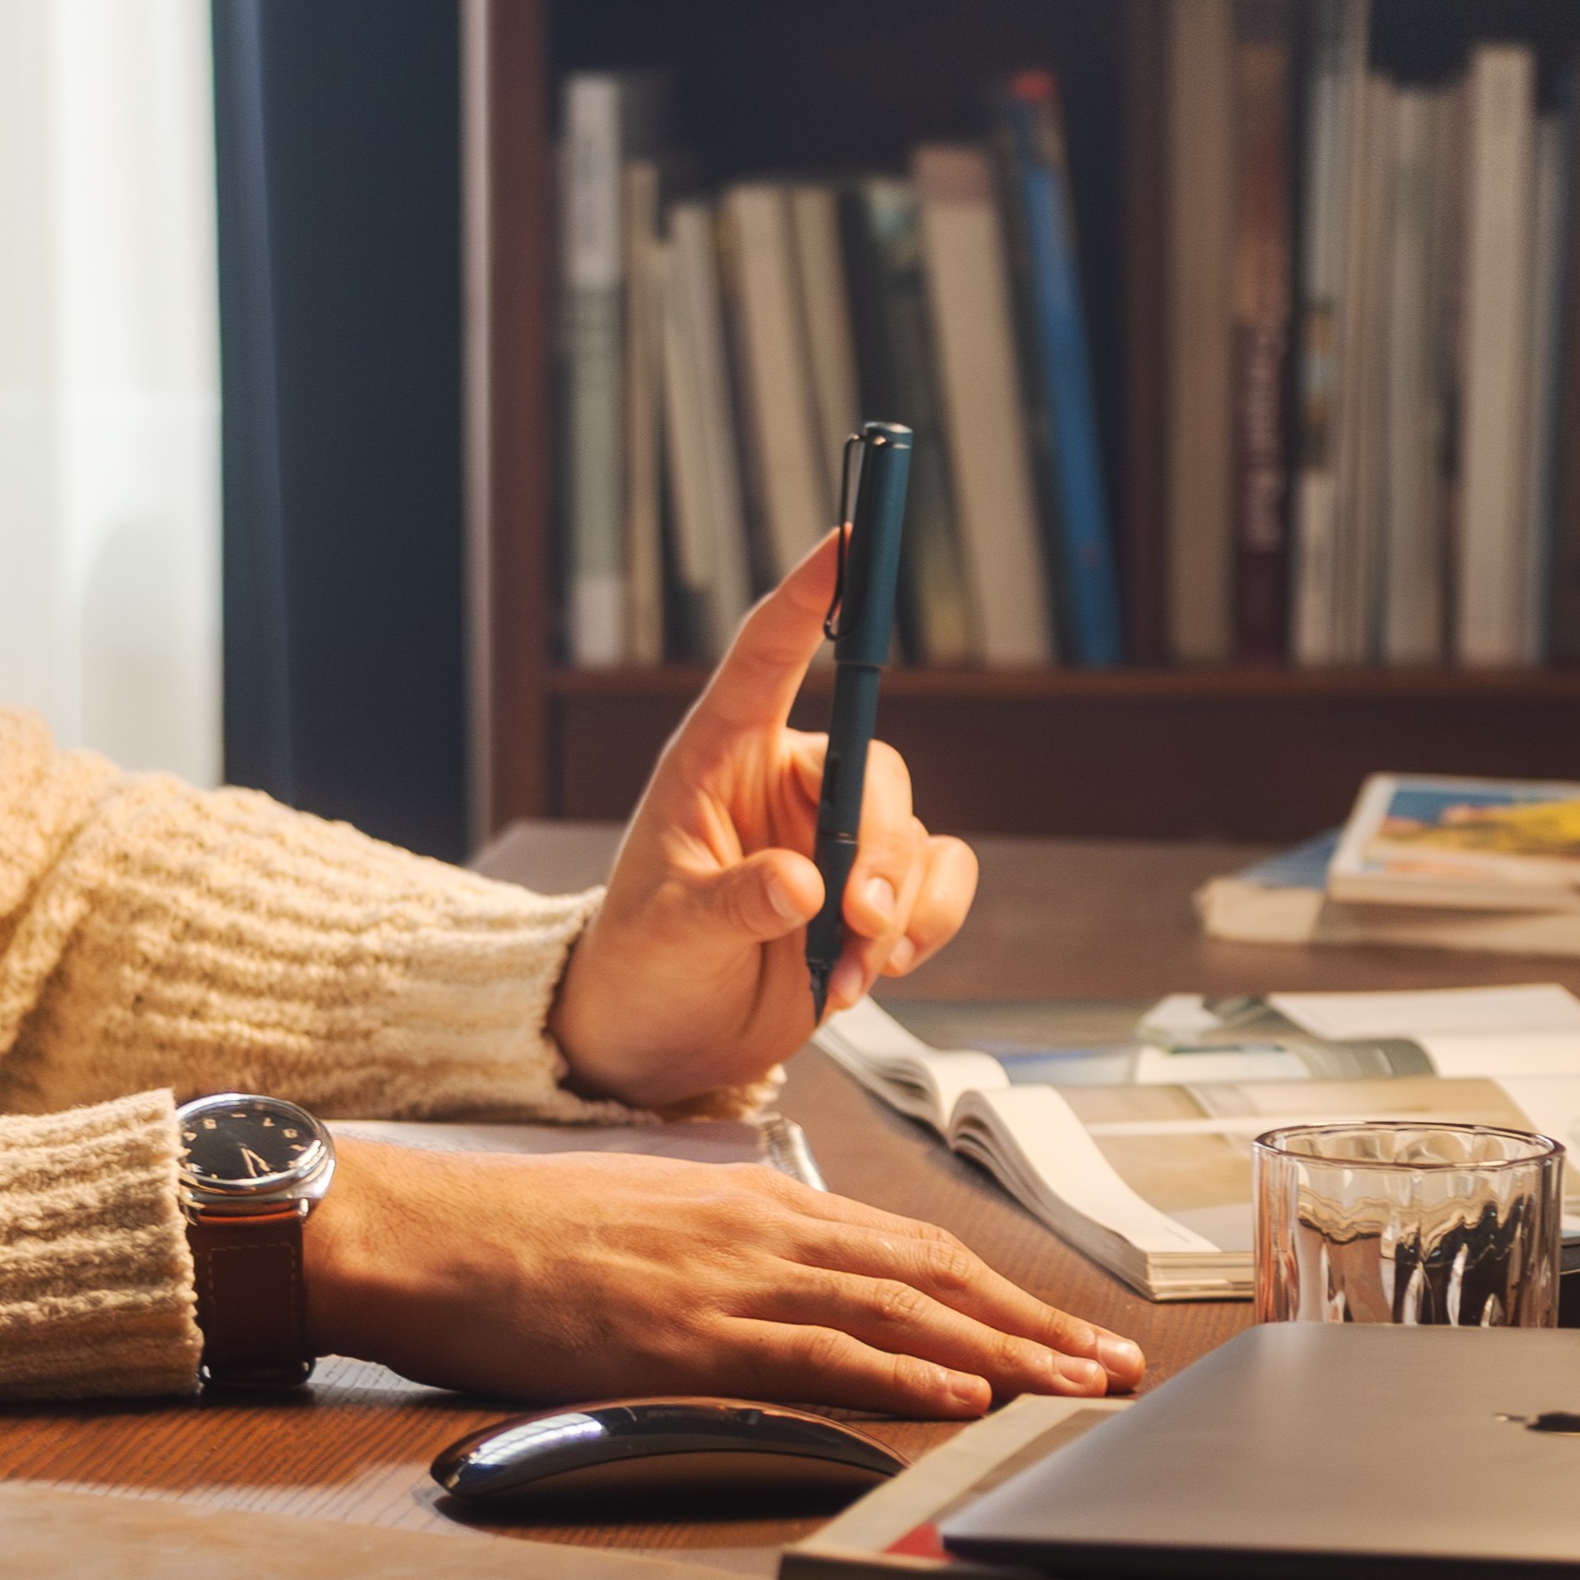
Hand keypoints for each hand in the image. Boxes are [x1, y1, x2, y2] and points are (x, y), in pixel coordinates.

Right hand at [295, 1144, 1141, 1420]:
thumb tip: (790, 1287)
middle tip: (1115, 1367)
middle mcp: (764, 1231)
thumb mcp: (653, 1221)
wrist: (430, 1235)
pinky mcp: (688, 1337)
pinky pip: (816, 1354)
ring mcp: (730, 1282)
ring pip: (900, 1313)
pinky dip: (899, 1374)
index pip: (910, 1246)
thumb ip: (733, 1250)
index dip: (1002, 1290)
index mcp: (759, 1204)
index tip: (1067, 1328)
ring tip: (1076, 1388)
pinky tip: (959, 1394)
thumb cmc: (524, 1238)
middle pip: (934, 1275)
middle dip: (1037, 1323)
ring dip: (1002, 1353)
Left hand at [553, 530, 977, 1108]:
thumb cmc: (640, 965)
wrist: (662, 1040)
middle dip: (878, 849)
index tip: (848, 538)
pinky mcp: (871, 892)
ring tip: (850, 968)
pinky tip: (871, 972)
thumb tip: (803, 883)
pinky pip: (939, 880)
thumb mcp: (668, 931)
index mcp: (718, 758)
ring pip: (915, 834)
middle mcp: (786, 785)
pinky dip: (924, 927)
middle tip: (856, 917)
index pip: (768, 657)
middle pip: (874, 768)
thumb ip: (733, 902)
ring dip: (900, 905)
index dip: (810, 594)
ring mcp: (835, 839)